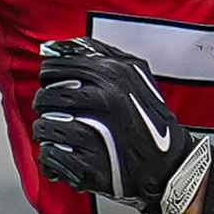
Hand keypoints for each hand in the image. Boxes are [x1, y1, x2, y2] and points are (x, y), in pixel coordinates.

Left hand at [31, 38, 196, 213]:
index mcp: (112, 75)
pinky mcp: (92, 166)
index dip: (48, 76)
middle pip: (47, 97)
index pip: (56, 68)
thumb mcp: (135, 72)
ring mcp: (98, 133)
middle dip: (44, 104)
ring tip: (56, 133)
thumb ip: (98, 52)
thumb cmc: (150, 117)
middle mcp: (104, 101)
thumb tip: (55, 47)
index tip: (52, 83)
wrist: (169, 163)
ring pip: (45, 127)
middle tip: (52, 110)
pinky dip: (51, 157)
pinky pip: (52, 156)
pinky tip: (61, 153)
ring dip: (45, 131)